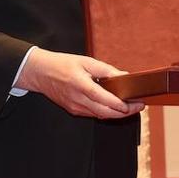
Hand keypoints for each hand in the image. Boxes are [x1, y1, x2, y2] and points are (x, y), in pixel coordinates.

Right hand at [16, 47, 143, 118]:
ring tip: (131, 107)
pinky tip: (115, 107)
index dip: (121, 105)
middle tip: (138, 107)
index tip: (136, 103)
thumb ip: (106, 70)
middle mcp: (78, 100)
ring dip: (117, 114)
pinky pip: (93, 114)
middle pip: (105, 112)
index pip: (105, 100)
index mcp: (81, 85)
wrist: (40, 73)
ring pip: (100, 116)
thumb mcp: (86, 61)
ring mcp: (75, 107)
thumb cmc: (62, 64)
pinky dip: (106, 113)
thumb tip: (123, 76)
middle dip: (125, 113)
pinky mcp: (73, 110)